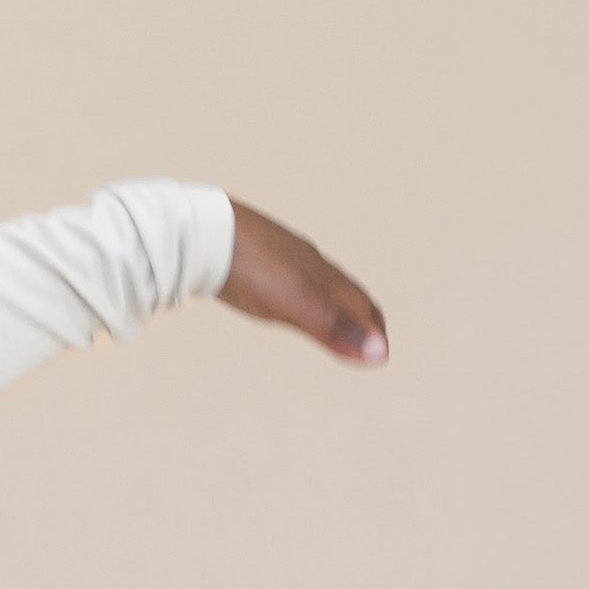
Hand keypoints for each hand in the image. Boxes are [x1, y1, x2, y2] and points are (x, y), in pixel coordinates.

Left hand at [219, 202, 387, 364]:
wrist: (206, 234)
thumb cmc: (250, 269)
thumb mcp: (294, 305)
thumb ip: (333, 328)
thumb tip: (379, 353)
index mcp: (322, 278)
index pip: (361, 307)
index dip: (373, 331)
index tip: (382, 354)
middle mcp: (311, 265)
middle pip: (347, 294)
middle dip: (363, 317)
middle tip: (370, 337)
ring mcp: (286, 260)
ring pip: (321, 284)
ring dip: (336, 304)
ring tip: (336, 318)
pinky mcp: (261, 258)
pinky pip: (292, 278)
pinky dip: (304, 293)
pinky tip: (289, 294)